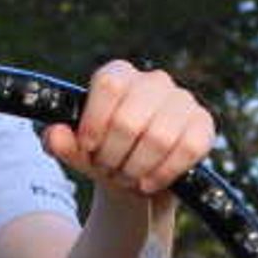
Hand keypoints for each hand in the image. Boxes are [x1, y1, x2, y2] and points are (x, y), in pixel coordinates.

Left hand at [44, 61, 213, 198]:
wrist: (138, 176)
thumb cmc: (106, 154)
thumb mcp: (79, 151)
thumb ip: (60, 142)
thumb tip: (54, 134)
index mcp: (120, 75)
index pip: (109, 84)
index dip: (95, 120)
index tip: (88, 147)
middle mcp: (154, 81)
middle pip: (129, 119)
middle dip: (113, 155)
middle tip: (108, 169)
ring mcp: (183, 101)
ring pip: (158, 138)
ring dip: (136, 168)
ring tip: (126, 177)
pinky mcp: (203, 124)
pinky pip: (187, 149)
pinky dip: (163, 173)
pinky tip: (148, 182)